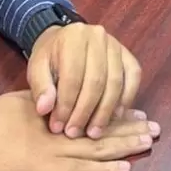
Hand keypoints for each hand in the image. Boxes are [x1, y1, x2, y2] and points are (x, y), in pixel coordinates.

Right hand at [0, 90, 157, 170]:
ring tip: (148, 142)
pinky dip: (105, 170)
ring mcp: (56, 151)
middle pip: (102, 128)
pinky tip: (125, 168)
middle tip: (154, 127)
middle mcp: (61, 129)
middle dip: (130, 128)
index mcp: (55, 110)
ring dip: (126, 146)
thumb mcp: (18, 101)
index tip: (136, 110)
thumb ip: (42, 103)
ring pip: (99, 148)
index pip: (92, 108)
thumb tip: (57, 102)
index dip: (116, 111)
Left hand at [28, 22, 140, 138]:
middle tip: (75, 133)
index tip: (58, 127)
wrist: (66, 41)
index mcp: (73, 37)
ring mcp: (116, 45)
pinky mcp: (128, 54)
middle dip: (85, 112)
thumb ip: (40, 87)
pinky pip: (134, 77)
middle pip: (96, 81)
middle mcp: (98, 37)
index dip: (66, 105)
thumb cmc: (50, 57)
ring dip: (105, 111)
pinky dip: (126, 99)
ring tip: (93, 132)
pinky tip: (114, 117)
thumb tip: (44, 109)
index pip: (72, 76)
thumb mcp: (36, 68)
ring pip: (115, 82)